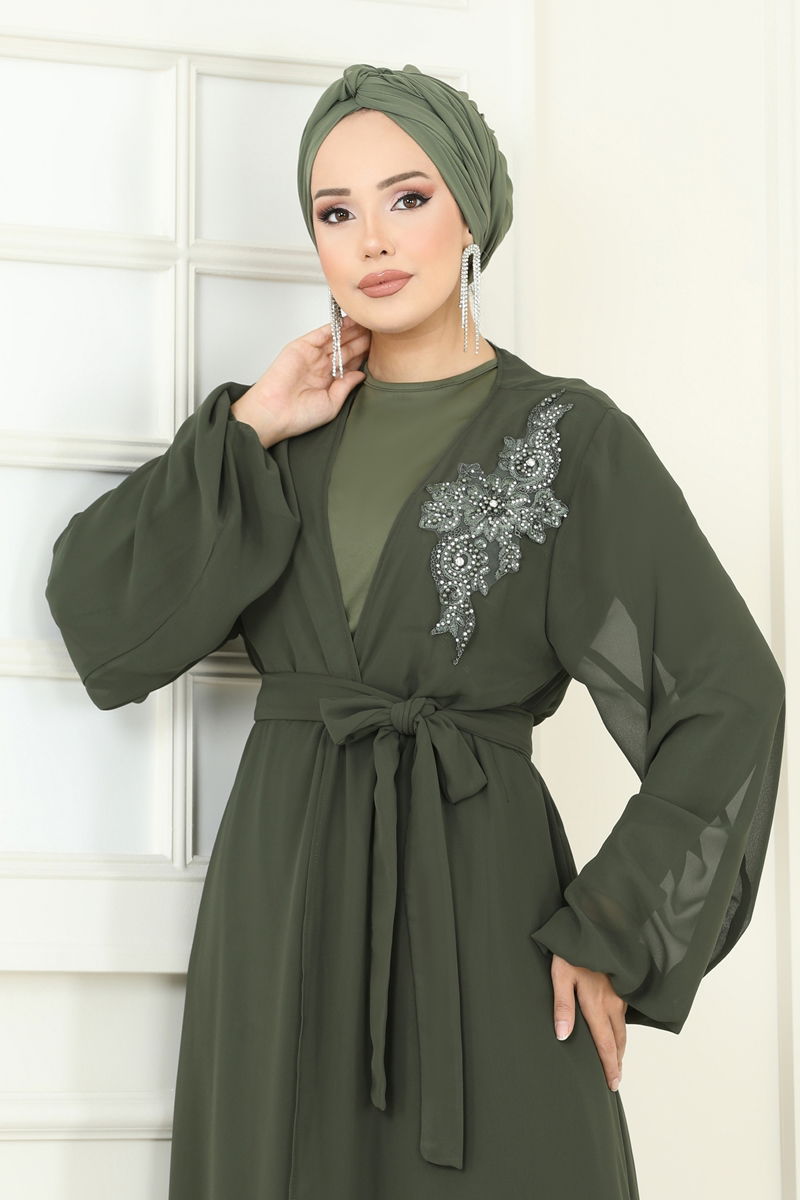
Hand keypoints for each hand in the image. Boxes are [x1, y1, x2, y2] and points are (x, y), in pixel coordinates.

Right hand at [230, 315, 371, 446]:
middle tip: (379, 328)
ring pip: (337, 338)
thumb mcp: (332, 404)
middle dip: (362, 338)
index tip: (383, 347)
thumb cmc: (299, 415)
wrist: (274, 413)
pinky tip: (350, 320)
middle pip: (346, 347)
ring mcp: (312, 356)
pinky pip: (321, 333)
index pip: (351, 363)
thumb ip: (346, 386)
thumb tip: (362, 374)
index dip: (365, 354)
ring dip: (352, 329)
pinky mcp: (302, 347)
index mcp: (329, 381)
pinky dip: (335, 325)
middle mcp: (321, 367)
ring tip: (369, 320)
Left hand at [550, 953, 627, 1091]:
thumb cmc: (574, 948)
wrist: (598, 923)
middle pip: (618, 1039)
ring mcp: (620, 992)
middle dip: (617, 1061)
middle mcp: (612, 1001)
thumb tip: (562, 1036)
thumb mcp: (561, 974)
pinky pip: (623, 1012)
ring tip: (617, 1059)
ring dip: (620, 1046)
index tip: (612, 1084)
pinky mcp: (621, 983)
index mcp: (596, 1003)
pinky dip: (621, 1027)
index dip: (609, 1065)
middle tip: (615, 1080)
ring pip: (622, 1026)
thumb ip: (562, 1005)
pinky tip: (616, 1028)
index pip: (605, 1043)